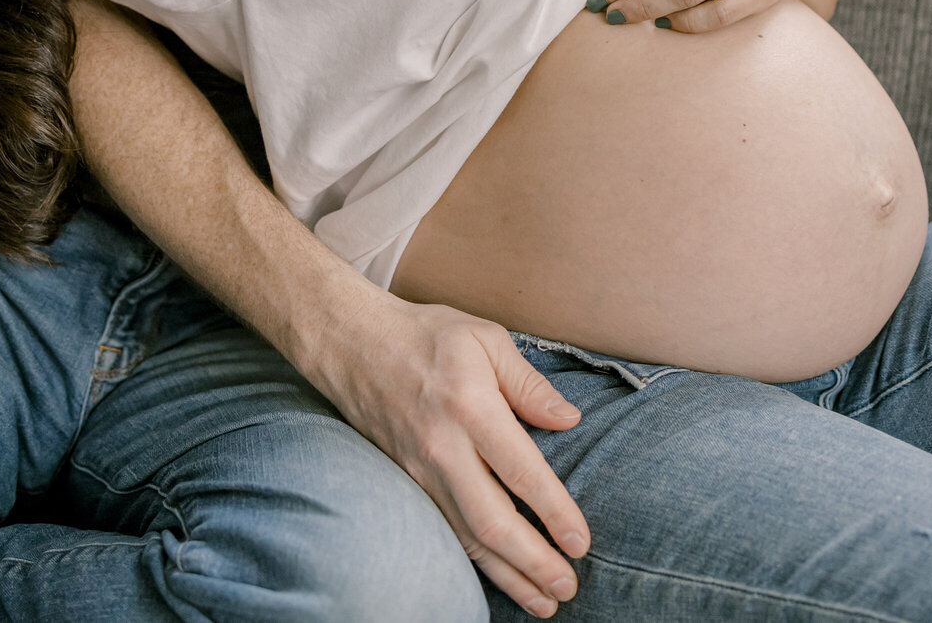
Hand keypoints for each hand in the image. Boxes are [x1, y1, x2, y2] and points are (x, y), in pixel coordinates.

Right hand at [311, 294, 588, 618]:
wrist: (350, 343)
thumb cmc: (426, 335)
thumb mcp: (486, 339)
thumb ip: (529, 384)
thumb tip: (569, 420)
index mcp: (470, 406)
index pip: (521, 472)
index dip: (554, 513)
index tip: (581, 542)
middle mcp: (442, 447)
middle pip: (492, 521)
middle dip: (533, 562)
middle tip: (568, 587)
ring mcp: (418, 469)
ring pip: (465, 537)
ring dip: (507, 574)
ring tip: (542, 600)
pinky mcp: (404, 481)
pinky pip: (443, 529)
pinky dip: (473, 561)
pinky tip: (500, 576)